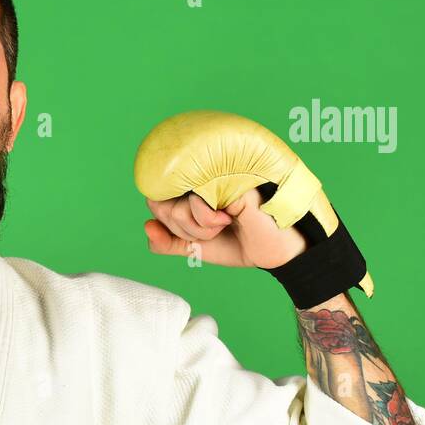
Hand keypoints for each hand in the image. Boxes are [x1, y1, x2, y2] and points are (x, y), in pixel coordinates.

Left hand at [144, 187, 307, 268]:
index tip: (195, 232)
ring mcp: (212, 173)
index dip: (167, 221)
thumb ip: (168, 242)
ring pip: (174, 205)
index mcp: (192, 188)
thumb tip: (146, 227)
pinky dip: (206, 220)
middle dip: (183, 229)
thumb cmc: (242, 242)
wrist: (277, 251)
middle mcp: (200, 175)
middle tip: (213, 229)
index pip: (155, 198)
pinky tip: (229, 217)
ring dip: (197, 228)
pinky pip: (193, 201)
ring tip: (224, 222)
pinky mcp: (224, 177)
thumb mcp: (197, 247)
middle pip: (158, 202)